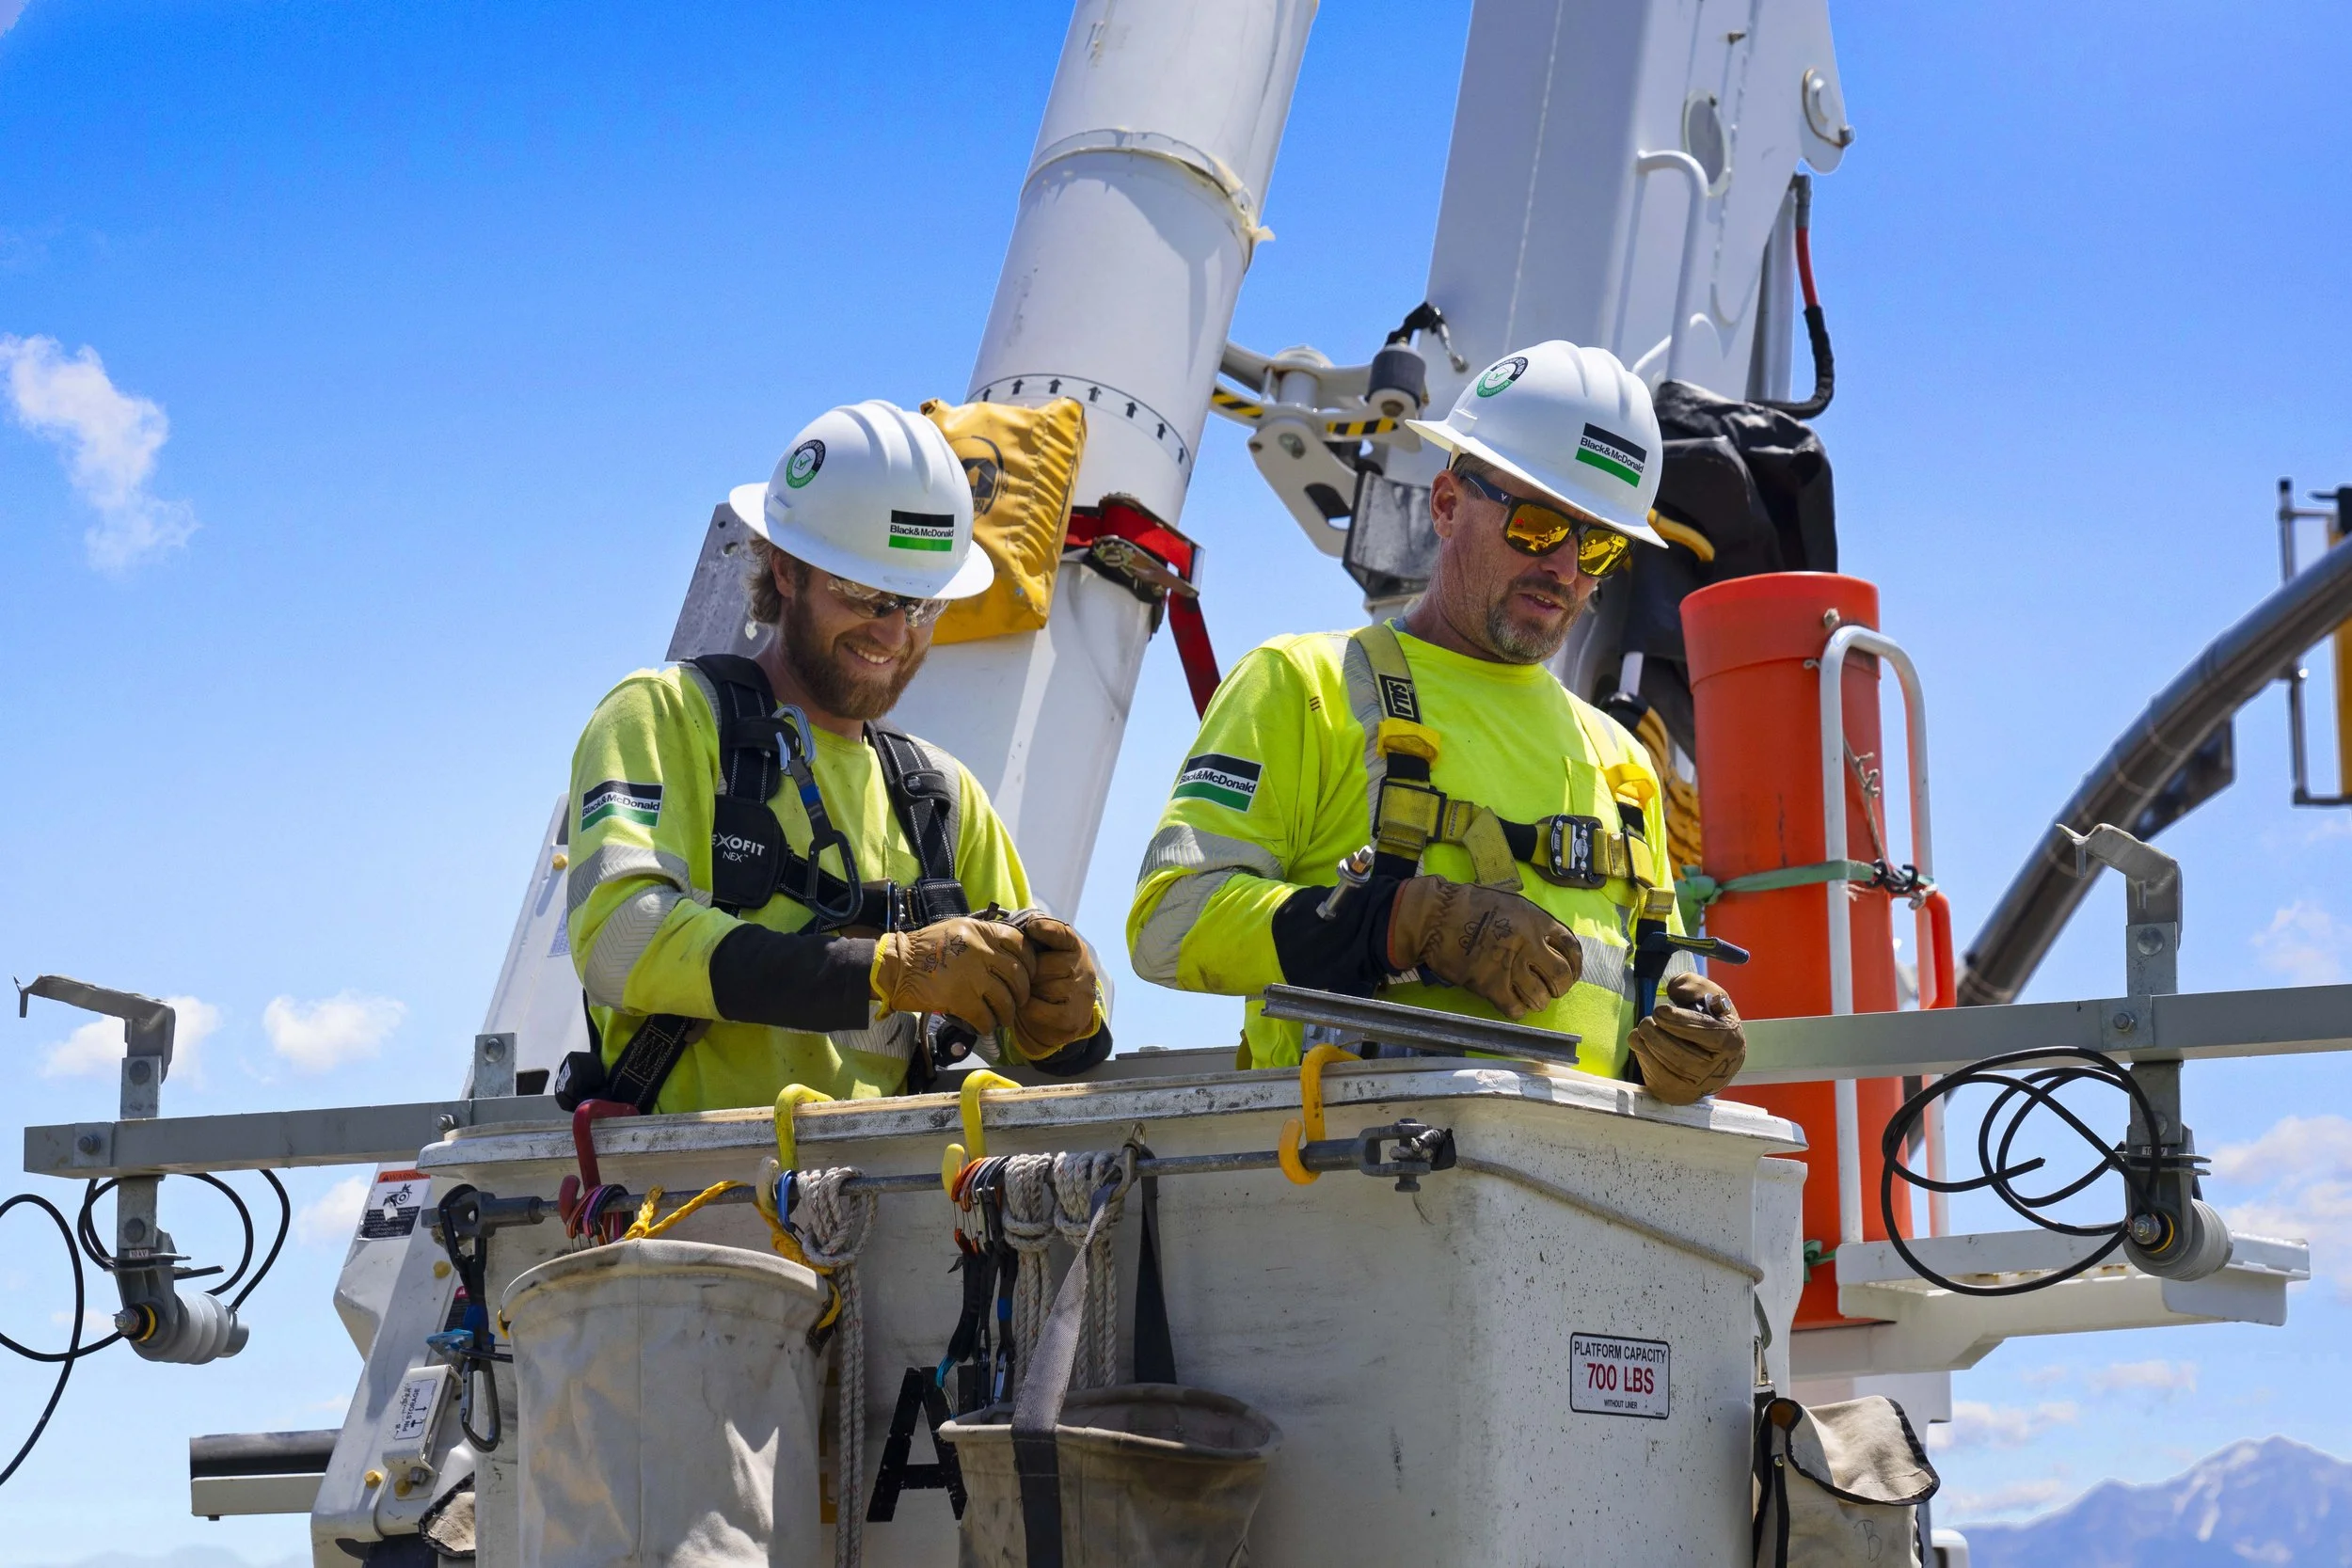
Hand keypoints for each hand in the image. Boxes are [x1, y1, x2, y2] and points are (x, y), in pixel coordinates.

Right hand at [873, 917, 1032, 1033]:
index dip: (1029, 962)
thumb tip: (1008, 955)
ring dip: (1007, 1014)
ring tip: (1002, 1018)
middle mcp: (980, 950)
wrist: (896, 965)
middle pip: (1018, 975)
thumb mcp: (958, 929)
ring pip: (1006, 1000)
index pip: (1020, 944)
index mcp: (981, 931)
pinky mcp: (960, 999)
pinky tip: (983, 1026)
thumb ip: (983, 938)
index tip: (1027, 974)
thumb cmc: (925, 948)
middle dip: (1021, 993)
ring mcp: (971, 975)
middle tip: (1016, 1002)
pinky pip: (985, 1017)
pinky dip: (987, 1026)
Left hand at [1004, 909, 1100, 1054]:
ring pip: (1039, 987)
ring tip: (1031, 994)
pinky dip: (1027, 1009)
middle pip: (1041, 965)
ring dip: (1027, 992)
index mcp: (1075, 948)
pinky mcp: (1072, 1018)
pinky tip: (1030, 1008)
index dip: (1047, 929)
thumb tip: (1023, 925)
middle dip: (1028, 973)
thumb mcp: (1046, 956)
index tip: (1032, 926)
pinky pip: (1037, 1009)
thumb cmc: (1046, 980)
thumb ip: (1037, 940)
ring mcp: (1080, 995)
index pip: (1063, 934)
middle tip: (1028, 979)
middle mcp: (1083, 969)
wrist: (1059, 1021)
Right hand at [1387, 876, 1581, 1019]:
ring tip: (1528, 996)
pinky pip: (1515, 1009)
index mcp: (1537, 921)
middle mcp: (1529, 944)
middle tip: (1550, 988)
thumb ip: (1534, 922)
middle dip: (1560, 987)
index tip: (1571, 973)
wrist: (1435, 917)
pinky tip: (1510, 1002)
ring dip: (1538, 1000)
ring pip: (1540, 998)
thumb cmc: (1470, 905)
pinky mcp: (1490, 985)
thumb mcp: (1511, 903)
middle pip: (1562, 977)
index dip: (1576, 965)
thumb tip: (1548, 943)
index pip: (1572, 948)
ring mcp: (1510, 966)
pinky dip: (1516, 1009)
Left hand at [1627, 971, 1744, 1104]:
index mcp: (1729, 1041)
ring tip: (1645, 1029)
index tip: (1660, 1010)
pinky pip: (1654, 1076)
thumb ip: (1694, 985)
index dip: (1677, 1020)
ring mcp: (1696, 1086)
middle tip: (1648, 1020)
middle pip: (1679, 1052)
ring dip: (1647, 1043)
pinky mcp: (1677, 1094)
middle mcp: (1716, 1069)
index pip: (1702, 1032)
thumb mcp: (1709, 996)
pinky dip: (1643, 1056)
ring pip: (1664, 1065)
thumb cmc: (1710, 1022)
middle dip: (1656, 1032)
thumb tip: (1675, 991)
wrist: (1716, 1060)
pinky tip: (1643, 1043)